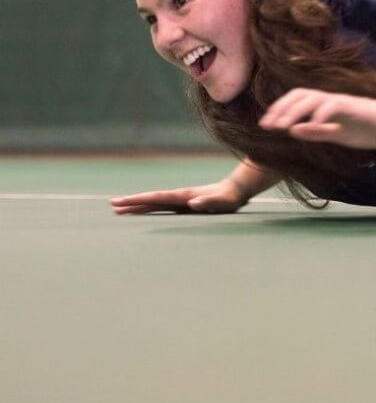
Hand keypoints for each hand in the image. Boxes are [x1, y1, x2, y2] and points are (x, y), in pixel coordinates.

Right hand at [110, 178, 247, 214]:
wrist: (235, 190)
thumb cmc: (230, 198)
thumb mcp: (222, 202)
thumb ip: (209, 203)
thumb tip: (192, 204)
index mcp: (184, 196)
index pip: (158, 198)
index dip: (140, 200)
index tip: (124, 202)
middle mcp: (179, 196)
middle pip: (151, 200)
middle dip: (132, 202)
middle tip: (112, 205)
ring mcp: (180, 200)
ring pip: (154, 203)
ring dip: (138, 205)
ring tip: (120, 209)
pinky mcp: (182, 205)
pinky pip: (161, 207)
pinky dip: (149, 208)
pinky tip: (141, 211)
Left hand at [258, 88, 375, 148]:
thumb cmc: (370, 129)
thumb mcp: (338, 135)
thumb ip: (317, 133)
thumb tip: (292, 130)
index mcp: (326, 107)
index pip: (297, 100)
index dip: (280, 109)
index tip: (266, 125)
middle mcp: (332, 100)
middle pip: (301, 94)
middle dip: (281, 108)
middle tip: (268, 126)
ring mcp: (344, 102)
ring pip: (313, 97)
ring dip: (295, 111)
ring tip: (283, 126)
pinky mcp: (356, 107)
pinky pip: (334, 105)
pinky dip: (320, 114)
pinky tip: (311, 126)